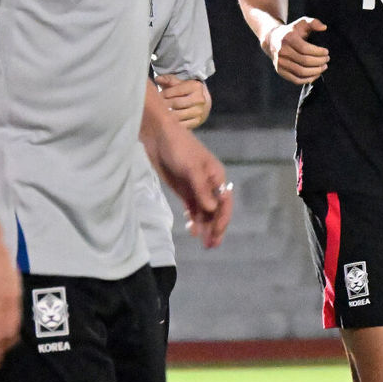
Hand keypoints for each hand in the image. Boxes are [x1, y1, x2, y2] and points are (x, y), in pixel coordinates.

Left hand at [150, 123, 232, 248]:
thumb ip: (201, 190)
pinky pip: (192, 209)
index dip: (222, 219)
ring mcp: (196, 188)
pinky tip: (193, 230)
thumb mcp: (191, 168)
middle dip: (215, 227)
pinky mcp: (184, 190)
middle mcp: (209, 184)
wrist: (158, 135)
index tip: (216, 233)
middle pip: (216, 210)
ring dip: (205, 226)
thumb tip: (212, 210)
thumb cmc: (179, 147)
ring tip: (203, 243)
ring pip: (204, 212)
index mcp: (216, 176)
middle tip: (211, 245)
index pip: (224, 202)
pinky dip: (194, 220)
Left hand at [155, 74, 210, 128]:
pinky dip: (173, 123)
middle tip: (156, 105)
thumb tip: (157, 79)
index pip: (176, 90)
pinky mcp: (197, 121)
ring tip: (161, 112)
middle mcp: (200, 99)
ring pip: (178, 115)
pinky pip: (182, 124)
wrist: (199, 102)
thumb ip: (168, 80)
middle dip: (164, 104)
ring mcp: (199, 111)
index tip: (157, 95)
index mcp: (196, 86)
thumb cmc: (185, 91)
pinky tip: (168, 120)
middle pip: (176, 103)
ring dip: (167, 114)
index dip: (164, 93)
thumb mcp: (178, 82)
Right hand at [266, 17, 328, 84]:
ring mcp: (280, 62)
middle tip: (327, 60)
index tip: (326, 52)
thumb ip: (313, 22)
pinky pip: (296, 79)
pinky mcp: (280, 71)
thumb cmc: (291, 31)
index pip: (305, 49)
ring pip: (301, 71)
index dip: (318, 52)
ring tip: (323, 67)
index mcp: (288, 38)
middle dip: (319, 62)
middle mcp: (282, 51)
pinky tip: (316, 75)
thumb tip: (324, 27)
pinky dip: (308, 79)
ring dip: (315, 71)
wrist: (272, 39)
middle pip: (304, 61)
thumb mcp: (301, 23)